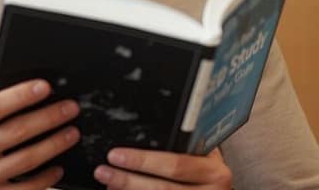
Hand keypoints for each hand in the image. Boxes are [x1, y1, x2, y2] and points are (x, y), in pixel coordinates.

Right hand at [0, 79, 79, 189]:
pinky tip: (57, 167)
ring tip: (71, 133)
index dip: (20, 95)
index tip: (45, 87)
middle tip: (70, 108)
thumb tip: (28, 98)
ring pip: (27, 160)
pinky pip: (27, 188)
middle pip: (16, 132)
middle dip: (49, 117)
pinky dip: (46, 178)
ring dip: (54, 145)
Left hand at [93, 147, 232, 188]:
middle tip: (103, 170)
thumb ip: (185, 147)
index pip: (176, 164)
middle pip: (162, 188)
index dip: (144, 161)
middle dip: (127, 179)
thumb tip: (141, 134)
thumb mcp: (205, 157)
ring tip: (107, 183)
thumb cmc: (209, 175)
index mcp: (214, 172)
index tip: (117, 154)